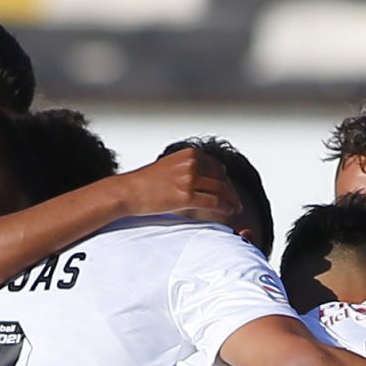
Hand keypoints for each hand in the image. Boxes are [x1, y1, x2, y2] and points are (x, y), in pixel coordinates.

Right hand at [121, 146, 241, 224]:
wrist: (129, 191)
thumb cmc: (146, 182)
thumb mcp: (171, 166)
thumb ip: (188, 168)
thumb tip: (203, 179)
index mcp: (189, 154)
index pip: (217, 166)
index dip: (226, 180)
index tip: (229, 190)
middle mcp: (191, 163)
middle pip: (222, 178)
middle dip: (231, 191)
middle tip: (236, 202)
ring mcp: (189, 179)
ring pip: (221, 189)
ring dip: (231, 200)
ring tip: (235, 208)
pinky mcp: (186, 196)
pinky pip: (213, 202)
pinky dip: (224, 207)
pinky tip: (228, 212)